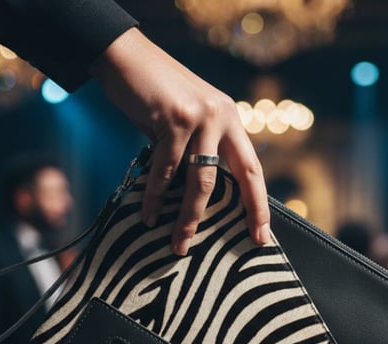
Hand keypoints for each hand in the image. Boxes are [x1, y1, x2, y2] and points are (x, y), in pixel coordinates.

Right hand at [90, 28, 269, 255]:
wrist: (124, 55)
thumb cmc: (153, 92)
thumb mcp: (186, 119)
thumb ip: (195, 148)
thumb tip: (192, 194)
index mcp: (229, 119)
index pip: (252, 168)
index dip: (259, 203)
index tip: (262, 233)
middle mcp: (222, 117)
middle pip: (239, 176)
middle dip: (244, 213)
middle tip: (248, 241)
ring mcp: (200, 117)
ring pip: (200, 180)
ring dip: (188, 217)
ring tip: (178, 243)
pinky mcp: (174, 119)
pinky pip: (165, 170)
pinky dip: (155, 196)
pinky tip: (149, 215)